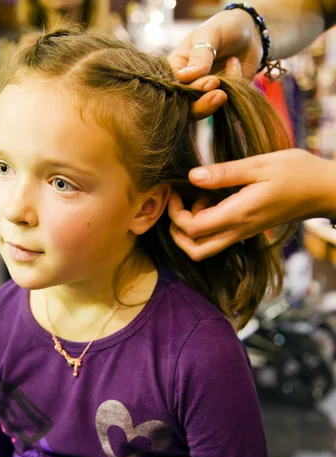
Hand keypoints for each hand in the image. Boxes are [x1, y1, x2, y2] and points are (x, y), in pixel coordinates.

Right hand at [168, 8, 262, 117]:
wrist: (251, 32)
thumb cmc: (224, 28)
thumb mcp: (210, 34)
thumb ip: (199, 55)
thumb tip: (185, 77)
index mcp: (177, 68)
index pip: (172, 88)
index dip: (187, 91)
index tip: (209, 81)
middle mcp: (187, 84)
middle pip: (185, 106)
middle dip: (200, 103)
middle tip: (217, 87)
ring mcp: (204, 94)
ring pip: (201, 111)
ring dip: (213, 104)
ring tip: (224, 93)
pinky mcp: (221, 100)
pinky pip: (223, 105)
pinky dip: (232, 89)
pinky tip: (235, 64)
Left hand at [169, 149, 335, 260]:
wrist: (323, 190)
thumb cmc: (296, 173)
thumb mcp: (260, 165)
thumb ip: (225, 173)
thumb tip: (192, 176)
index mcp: (238, 214)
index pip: (193, 229)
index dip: (175, 214)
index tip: (175, 191)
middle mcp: (237, 230)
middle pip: (195, 251)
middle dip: (177, 232)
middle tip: (177, 204)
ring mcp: (242, 233)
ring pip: (205, 248)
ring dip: (190, 230)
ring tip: (197, 198)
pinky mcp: (246, 229)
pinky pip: (217, 238)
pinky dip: (205, 225)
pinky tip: (211, 199)